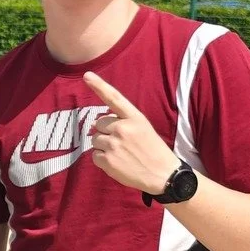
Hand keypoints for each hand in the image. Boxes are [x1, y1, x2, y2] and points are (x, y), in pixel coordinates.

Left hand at [83, 72, 180, 195]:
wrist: (163, 174)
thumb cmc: (152, 149)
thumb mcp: (143, 128)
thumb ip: (122, 121)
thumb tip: (97, 122)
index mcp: (134, 117)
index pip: (114, 98)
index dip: (99, 86)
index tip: (86, 75)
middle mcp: (122, 128)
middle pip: (98, 123)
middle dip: (105, 132)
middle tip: (122, 142)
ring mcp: (113, 144)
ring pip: (94, 139)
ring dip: (103, 146)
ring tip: (121, 153)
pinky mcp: (107, 160)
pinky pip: (94, 155)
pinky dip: (102, 159)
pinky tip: (117, 162)